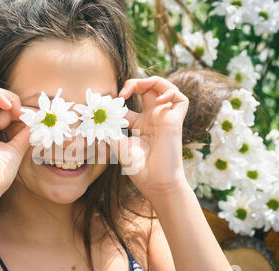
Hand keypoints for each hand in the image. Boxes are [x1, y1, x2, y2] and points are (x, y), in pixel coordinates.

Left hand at [110, 76, 188, 199]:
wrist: (155, 182)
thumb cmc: (138, 167)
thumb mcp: (118, 144)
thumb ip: (109, 128)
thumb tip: (97, 116)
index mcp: (140, 124)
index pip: (131, 101)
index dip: (119, 97)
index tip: (109, 103)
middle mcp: (153, 118)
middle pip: (147, 88)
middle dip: (134, 83)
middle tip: (121, 93)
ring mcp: (165, 118)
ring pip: (165, 87)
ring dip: (151, 81)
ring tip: (136, 88)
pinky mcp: (176, 121)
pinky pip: (181, 98)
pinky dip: (170, 92)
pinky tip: (157, 101)